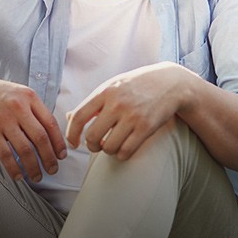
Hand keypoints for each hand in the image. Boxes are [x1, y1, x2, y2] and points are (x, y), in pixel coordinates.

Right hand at [0, 72, 66, 181]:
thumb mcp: (17, 93)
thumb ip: (33, 109)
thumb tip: (49, 134)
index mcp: (29, 97)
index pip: (51, 124)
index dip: (58, 143)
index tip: (61, 155)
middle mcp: (18, 107)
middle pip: (41, 138)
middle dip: (49, 158)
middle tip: (52, 169)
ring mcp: (3, 119)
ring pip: (25, 149)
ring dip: (33, 167)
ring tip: (37, 176)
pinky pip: (5, 154)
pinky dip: (13, 168)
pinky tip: (18, 175)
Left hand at [66, 62, 196, 160]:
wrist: (170, 83)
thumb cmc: (137, 85)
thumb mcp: (113, 86)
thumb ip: (92, 102)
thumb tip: (68, 118)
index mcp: (105, 92)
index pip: (78, 117)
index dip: (71, 134)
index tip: (73, 143)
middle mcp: (117, 104)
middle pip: (92, 136)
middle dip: (91, 146)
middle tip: (96, 145)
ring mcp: (132, 116)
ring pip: (109, 147)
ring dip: (108, 151)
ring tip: (112, 145)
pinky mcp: (146, 127)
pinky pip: (126, 151)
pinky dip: (122, 154)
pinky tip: (124, 148)